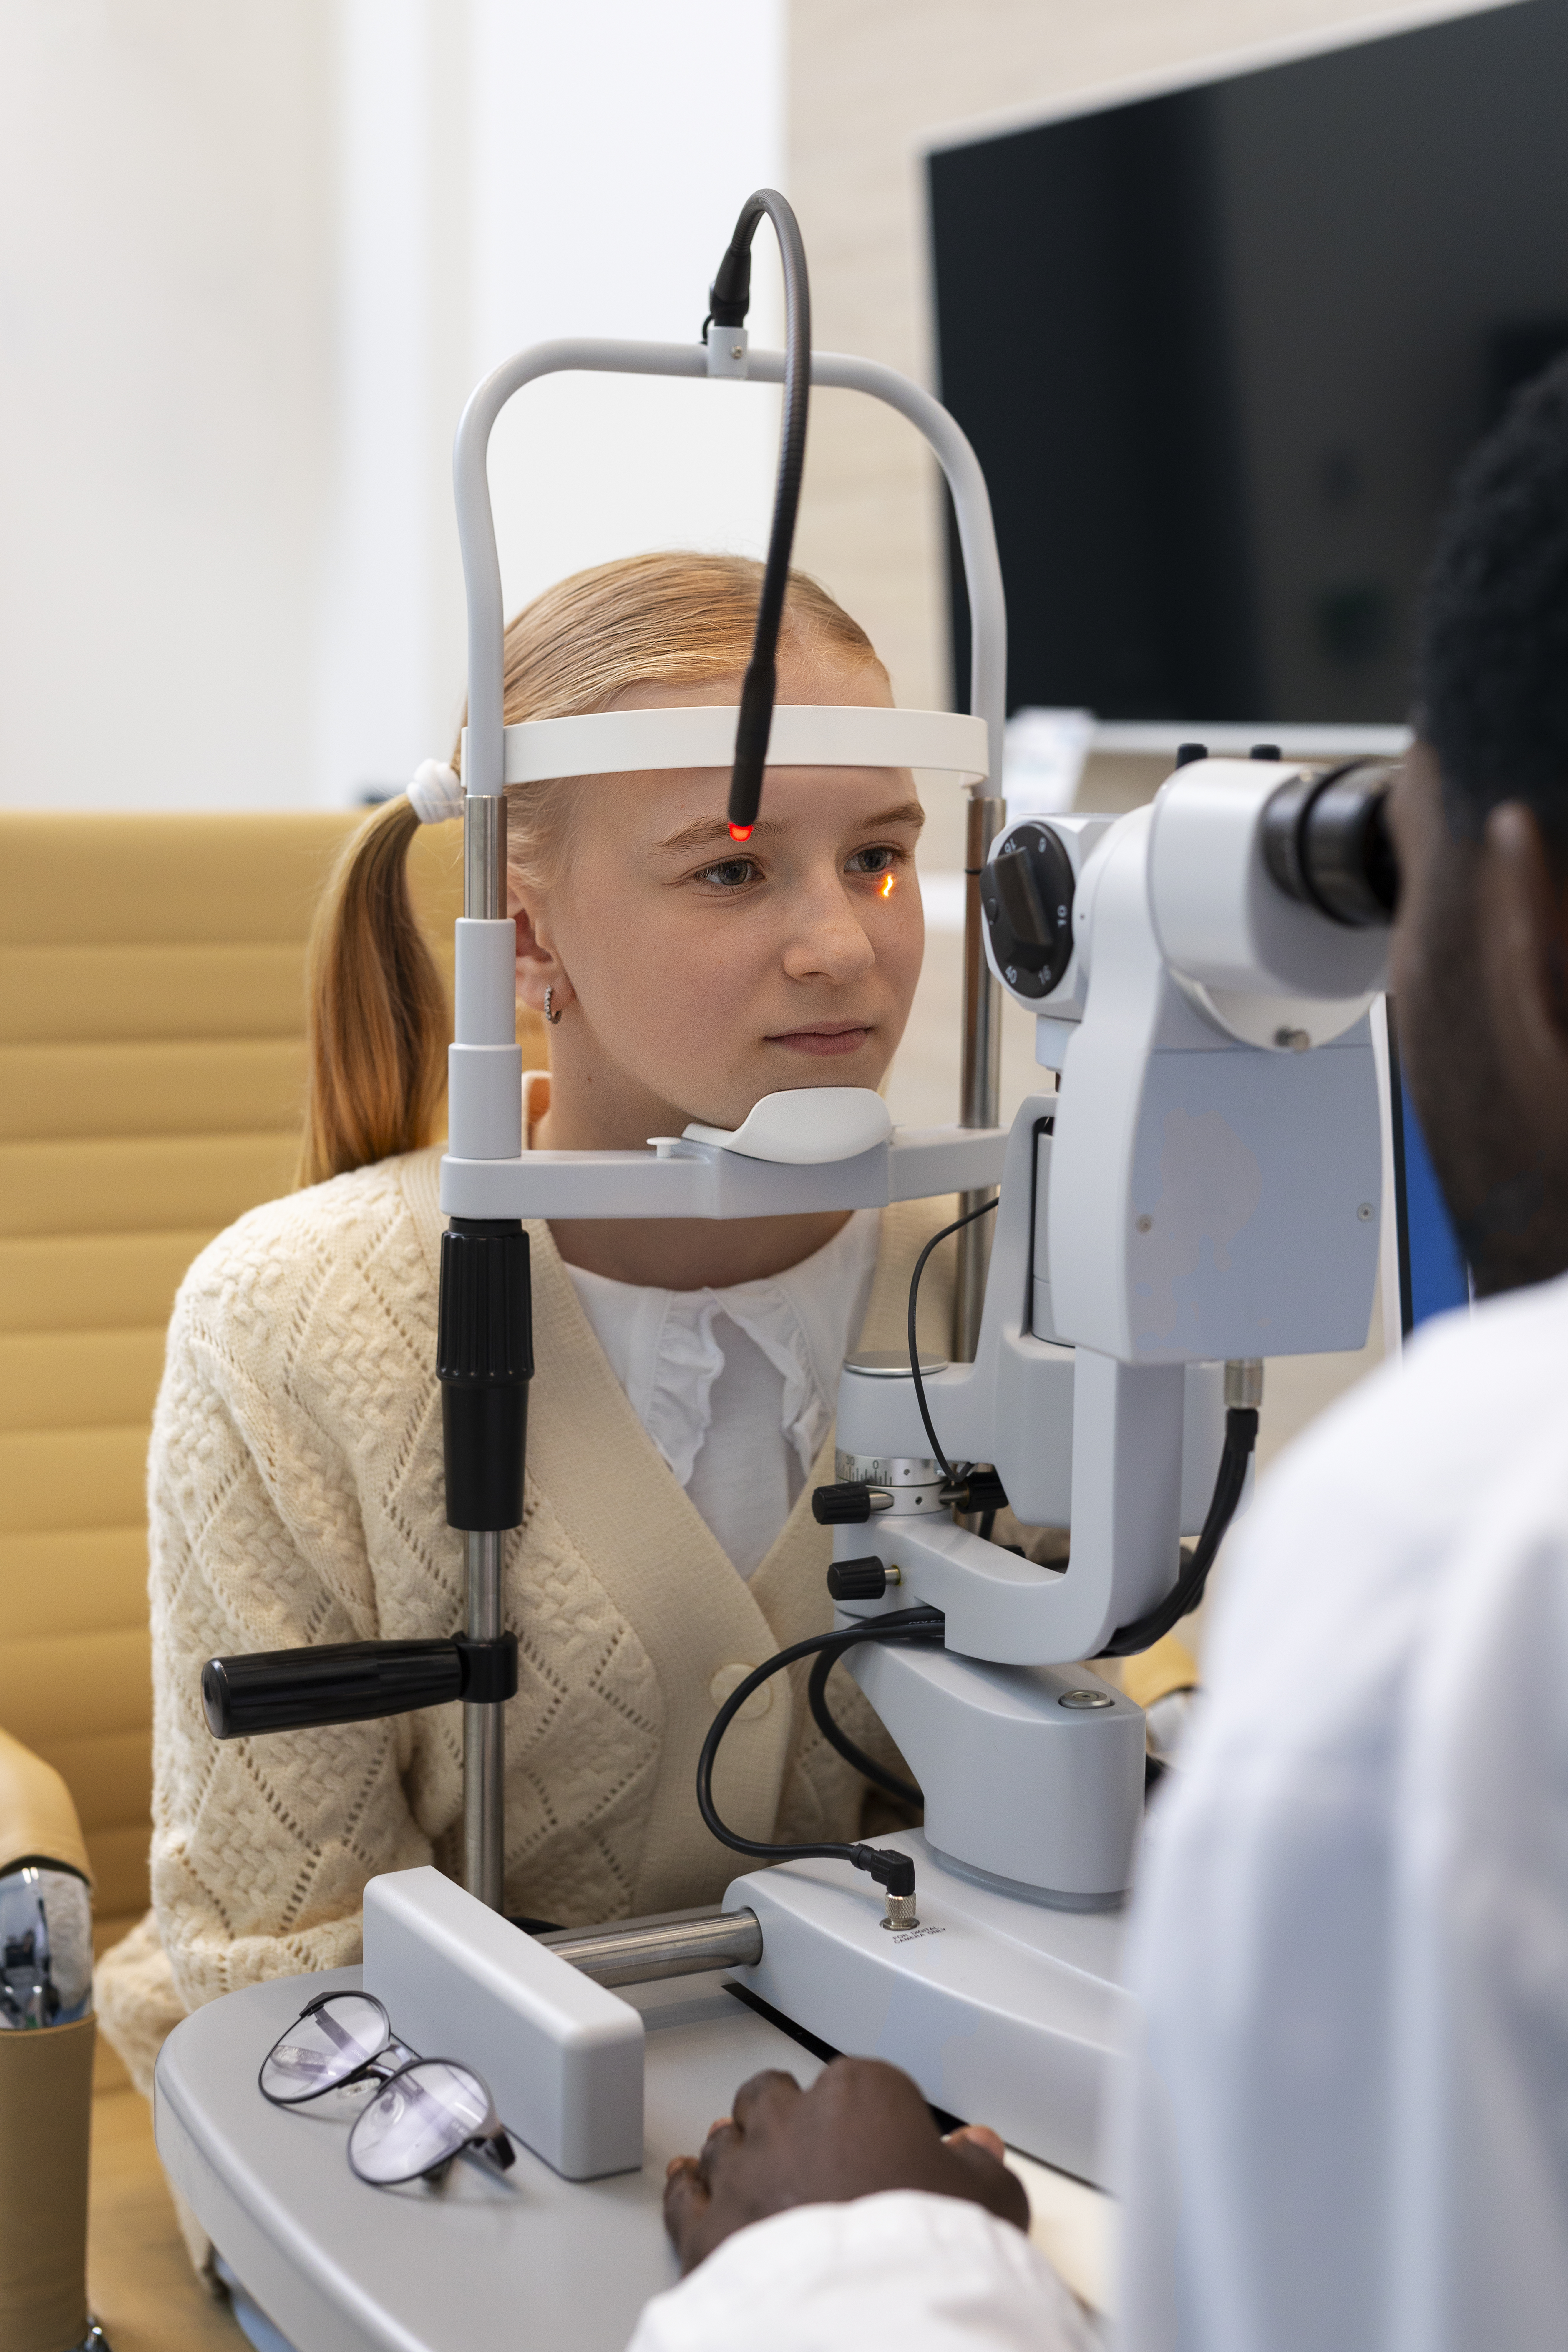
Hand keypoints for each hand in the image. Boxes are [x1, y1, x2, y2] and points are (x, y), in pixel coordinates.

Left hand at [663, 2057, 1029, 2273]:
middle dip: (787, 2117)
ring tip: (752, 2167)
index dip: (872, 2120)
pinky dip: (686, 2188)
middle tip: (809, 2150)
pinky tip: (687, 2182)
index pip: (863, 2085)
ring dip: (737, 2151)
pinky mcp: (706, 2228)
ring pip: (726, 2139)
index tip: (881, 2149)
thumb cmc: (922, 2250)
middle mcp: (792, 2118)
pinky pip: (684, 2194)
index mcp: (861, 2093)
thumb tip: (979, 2149)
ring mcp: (743, 2171)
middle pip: (777, 2097)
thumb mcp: (988, 2202)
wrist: (866, 2315)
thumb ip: (982, 2166)